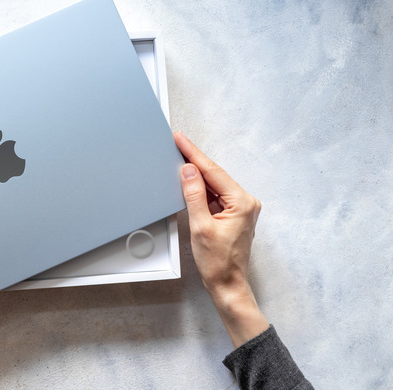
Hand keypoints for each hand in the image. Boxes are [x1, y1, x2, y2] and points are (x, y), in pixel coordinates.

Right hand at [174, 132, 268, 347]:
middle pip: (215, 175)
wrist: (227, 284)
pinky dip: (202, 189)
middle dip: (195, 161)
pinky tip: (190, 183)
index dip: (194, 154)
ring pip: (215, 185)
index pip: (213, 172)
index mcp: (242, 202)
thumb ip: (194, 195)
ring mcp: (241, 209)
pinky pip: (216, 195)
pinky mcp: (235, 215)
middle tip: (177, 144)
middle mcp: (246, 202)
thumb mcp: (200, 226)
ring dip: (197, 175)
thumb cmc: (218, 262)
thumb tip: (188, 172)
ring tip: (179, 160)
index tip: (181, 140)